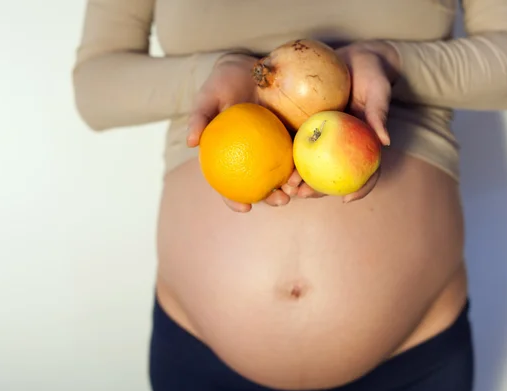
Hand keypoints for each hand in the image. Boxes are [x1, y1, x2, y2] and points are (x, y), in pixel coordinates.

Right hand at [187, 53, 300, 212]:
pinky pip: (302, 151)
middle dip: (273, 199)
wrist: (250, 65)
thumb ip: (199, 117)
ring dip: (295, 187)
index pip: (230, 186)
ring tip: (300, 188)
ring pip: (286, 174)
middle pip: (263, 186)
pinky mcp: (295, 134)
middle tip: (281, 200)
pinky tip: (314, 165)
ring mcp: (277, 148)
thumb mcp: (207, 96)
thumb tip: (191, 143)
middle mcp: (255, 158)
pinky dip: (308, 162)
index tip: (245, 208)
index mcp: (232, 157)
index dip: (235, 201)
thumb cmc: (224, 83)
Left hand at [293, 41, 400, 202]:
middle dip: (315, 190)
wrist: (353, 57)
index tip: (345, 199)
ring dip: (296, 178)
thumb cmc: (371, 74)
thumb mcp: (378, 90)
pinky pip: (294, 143)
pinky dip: (284, 154)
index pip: (364, 173)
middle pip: (330, 176)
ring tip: (283, 185)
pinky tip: (271, 159)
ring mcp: (321, 139)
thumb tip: (384, 140)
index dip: (358, 189)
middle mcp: (340, 147)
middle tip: (301, 193)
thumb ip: (379, 113)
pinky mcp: (303, 126)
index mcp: (362, 145)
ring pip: (310, 166)